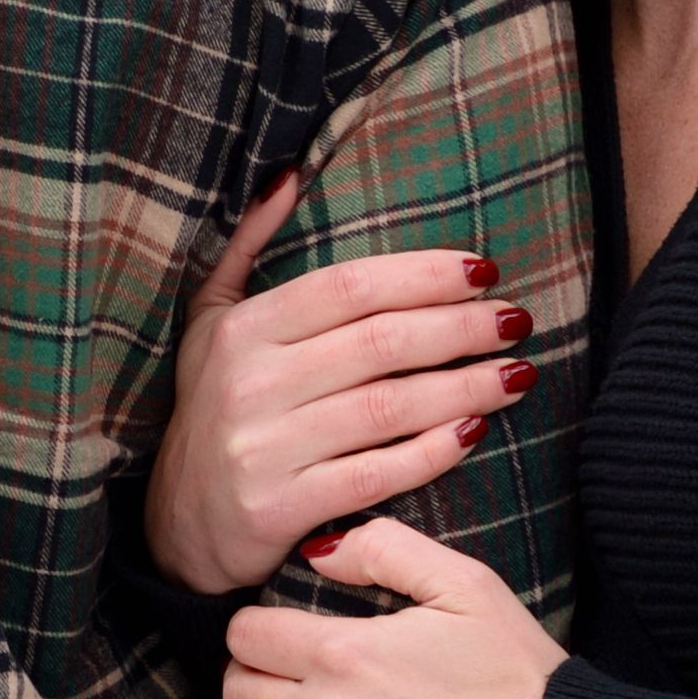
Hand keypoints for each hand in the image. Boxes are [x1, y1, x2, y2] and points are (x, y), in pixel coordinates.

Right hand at [143, 178, 532, 595]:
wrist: (179, 524)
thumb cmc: (212, 408)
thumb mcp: (211, 320)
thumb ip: (248, 245)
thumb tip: (289, 174)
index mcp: (244, 329)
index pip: (348, 286)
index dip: (422, 274)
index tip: (483, 270)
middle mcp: (252, 382)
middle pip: (379, 341)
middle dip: (460, 327)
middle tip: (516, 319)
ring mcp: (266, 447)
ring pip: (387, 406)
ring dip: (464, 387)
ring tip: (518, 373)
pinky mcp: (282, 507)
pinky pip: (376, 474)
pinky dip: (432, 451)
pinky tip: (475, 431)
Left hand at [215, 520, 562, 698]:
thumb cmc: (519, 678)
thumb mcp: (467, 586)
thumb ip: (386, 550)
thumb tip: (317, 552)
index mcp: (345, 653)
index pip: (248, 634)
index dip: (255, 630)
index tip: (276, 637)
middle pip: (236, 692)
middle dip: (248, 678)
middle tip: (275, 680)